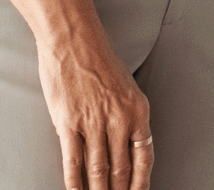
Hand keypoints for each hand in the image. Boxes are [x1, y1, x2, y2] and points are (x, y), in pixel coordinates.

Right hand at [37, 28, 153, 189]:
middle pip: (121, 169)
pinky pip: (73, 162)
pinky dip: (76, 184)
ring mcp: (93, 122)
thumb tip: (122, 148)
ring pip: (98, 170)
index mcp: (138, 110)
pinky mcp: (69, 123)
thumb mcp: (123, 88)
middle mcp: (119, 118)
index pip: (144, 157)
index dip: (141, 183)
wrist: (73, 37)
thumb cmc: (97, 58)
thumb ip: (124, 117)